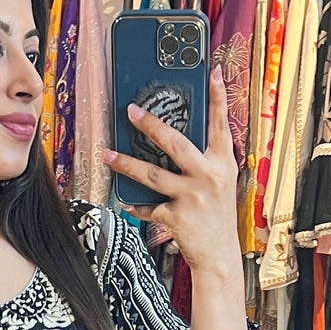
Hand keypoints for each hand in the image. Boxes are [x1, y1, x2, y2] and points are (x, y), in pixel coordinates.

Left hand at [103, 66, 239, 276]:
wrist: (219, 256)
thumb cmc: (216, 218)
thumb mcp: (220, 184)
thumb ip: (205, 162)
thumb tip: (175, 141)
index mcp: (223, 164)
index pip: (220, 124)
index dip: (218, 97)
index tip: (214, 72)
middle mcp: (208, 176)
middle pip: (175, 143)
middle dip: (151, 125)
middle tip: (131, 110)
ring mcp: (192, 197)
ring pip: (152, 174)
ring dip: (126, 163)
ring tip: (108, 154)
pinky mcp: (176, 217)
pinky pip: (147, 206)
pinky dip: (134, 205)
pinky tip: (124, 201)